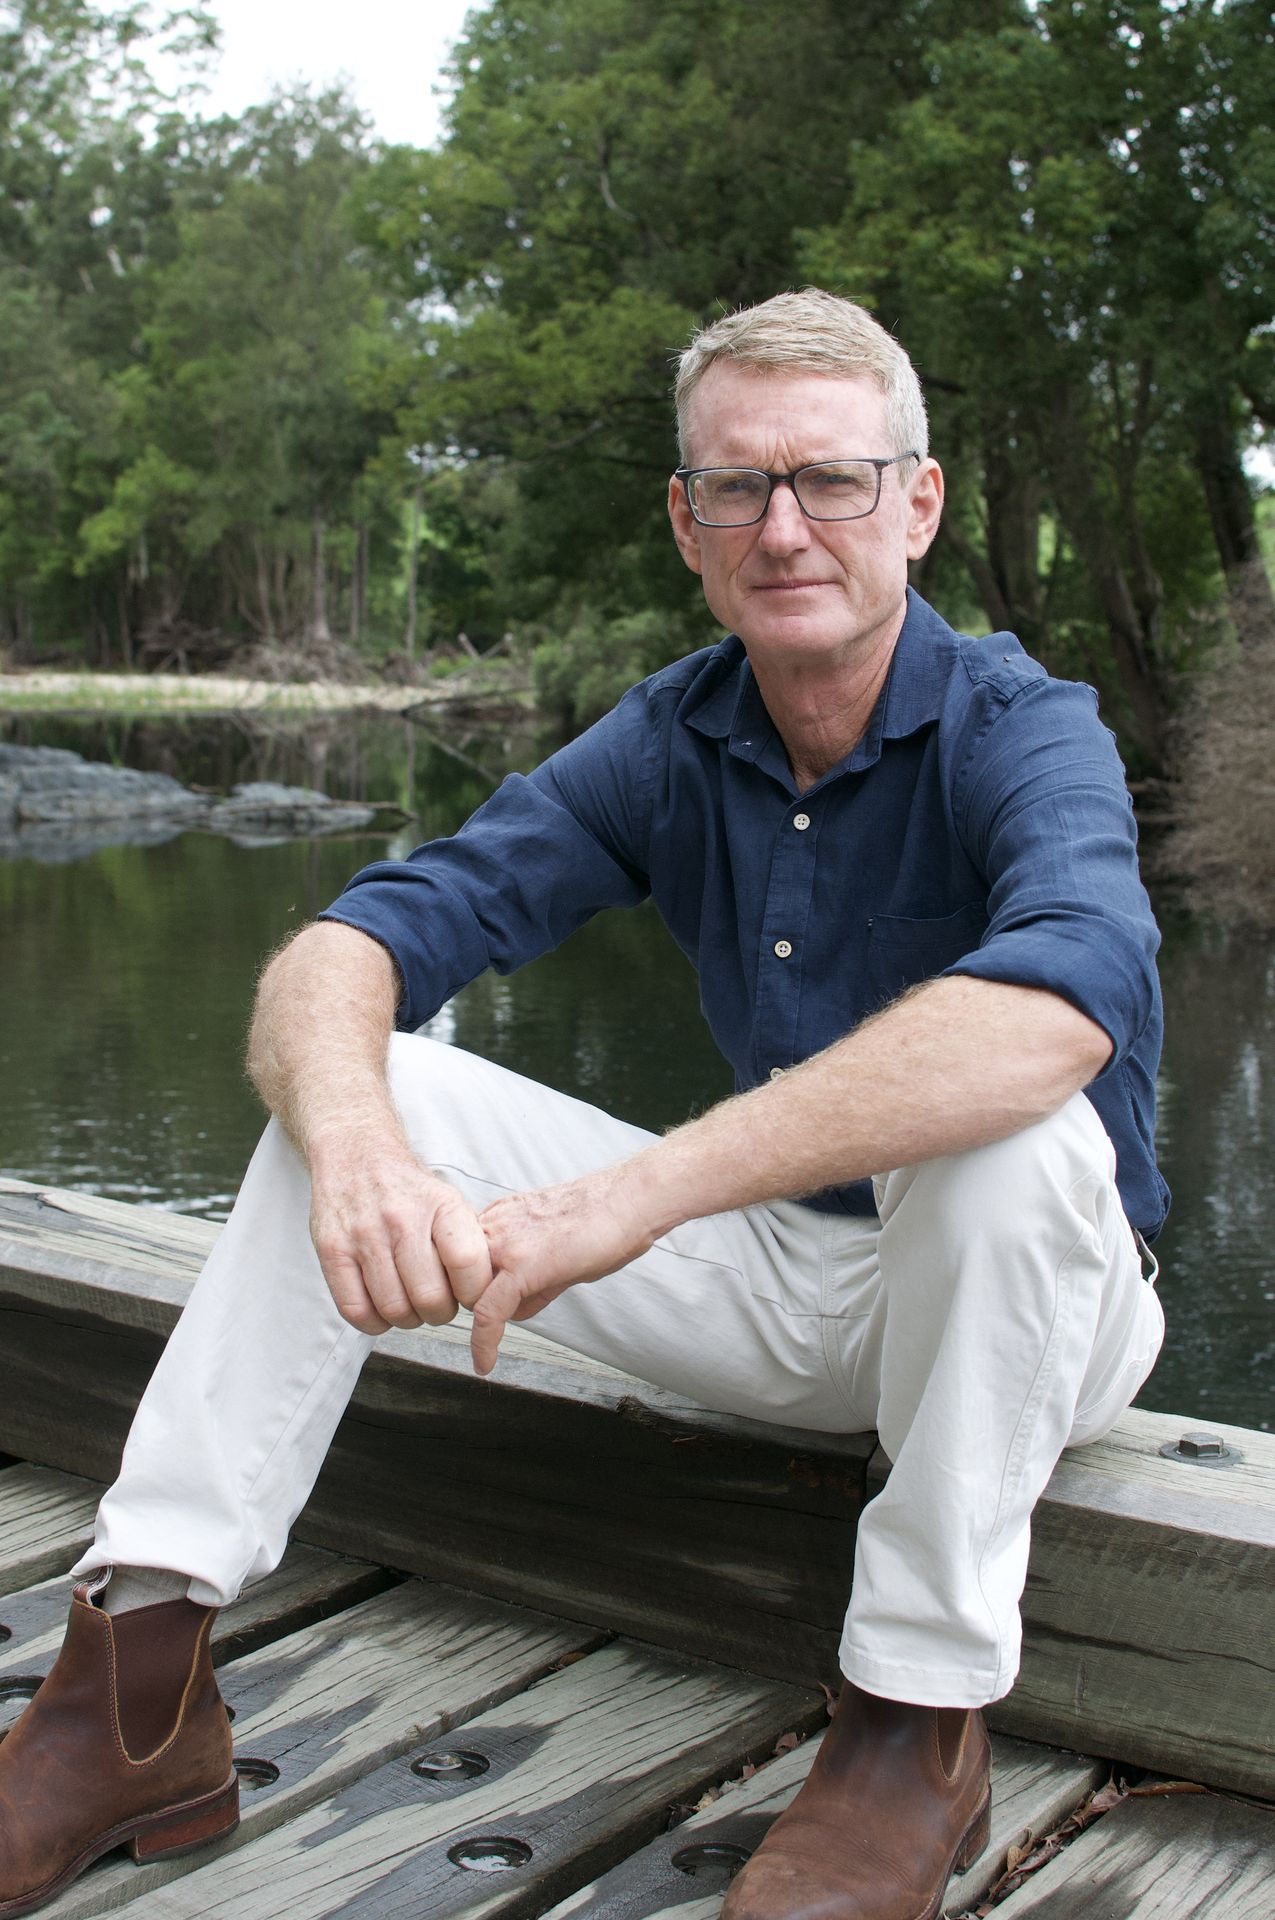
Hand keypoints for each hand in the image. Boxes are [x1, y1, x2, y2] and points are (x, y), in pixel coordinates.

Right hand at [308, 1130, 491, 1334]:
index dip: (474, 1293)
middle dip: (440, 1313)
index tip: (470, 1296)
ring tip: (410, 1305)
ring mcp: (364, 1235)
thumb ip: (467, 1242)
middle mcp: (402, 1219)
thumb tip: (486, 1290)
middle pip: (430, 1296)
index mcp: (440, 1205)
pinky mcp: (332, 1251)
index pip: (468, 1263)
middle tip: (438, 1305)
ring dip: (408, 1319)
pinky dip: (374, 1322)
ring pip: (394, 1308)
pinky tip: (382, 1309)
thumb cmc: (406, 1187)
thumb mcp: (448, 1200)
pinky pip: (355, 1310)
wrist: (356, 1155)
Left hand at [470, 1163, 652, 1375]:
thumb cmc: (603, 1219)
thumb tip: (514, 1310)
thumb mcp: (553, 1247)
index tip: (475, 1310)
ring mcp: (506, 1244)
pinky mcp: (522, 1264)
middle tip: (496, 1322)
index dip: (467, 1289)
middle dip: (473, 1303)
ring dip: (481, 1318)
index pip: (462, 1260)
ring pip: (468, 1293)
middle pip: (460, 1277)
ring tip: (501, 1335)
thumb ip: (529, 1279)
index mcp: (501, 1217)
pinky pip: (488, 1311)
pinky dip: (483, 1342)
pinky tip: (485, 1362)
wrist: (629, 1200)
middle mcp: (495, 1225)